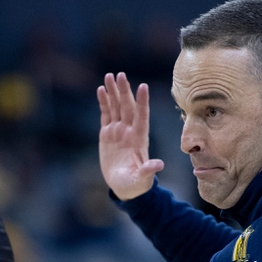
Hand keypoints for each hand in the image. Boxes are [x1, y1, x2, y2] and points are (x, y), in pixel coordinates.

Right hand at [97, 72, 164, 200]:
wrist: (124, 187)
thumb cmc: (136, 184)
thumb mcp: (142, 179)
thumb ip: (149, 170)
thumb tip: (159, 164)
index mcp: (139, 139)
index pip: (141, 116)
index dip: (142, 102)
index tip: (143, 86)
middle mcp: (129, 131)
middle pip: (127, 107)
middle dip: (124, 91)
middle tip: (120, 75)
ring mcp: (118, 131)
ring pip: (116, 107)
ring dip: (113, 92)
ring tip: (109, 76)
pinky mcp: (107, 134)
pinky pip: (106, 114)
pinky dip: (104, 102)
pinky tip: (101, 90)